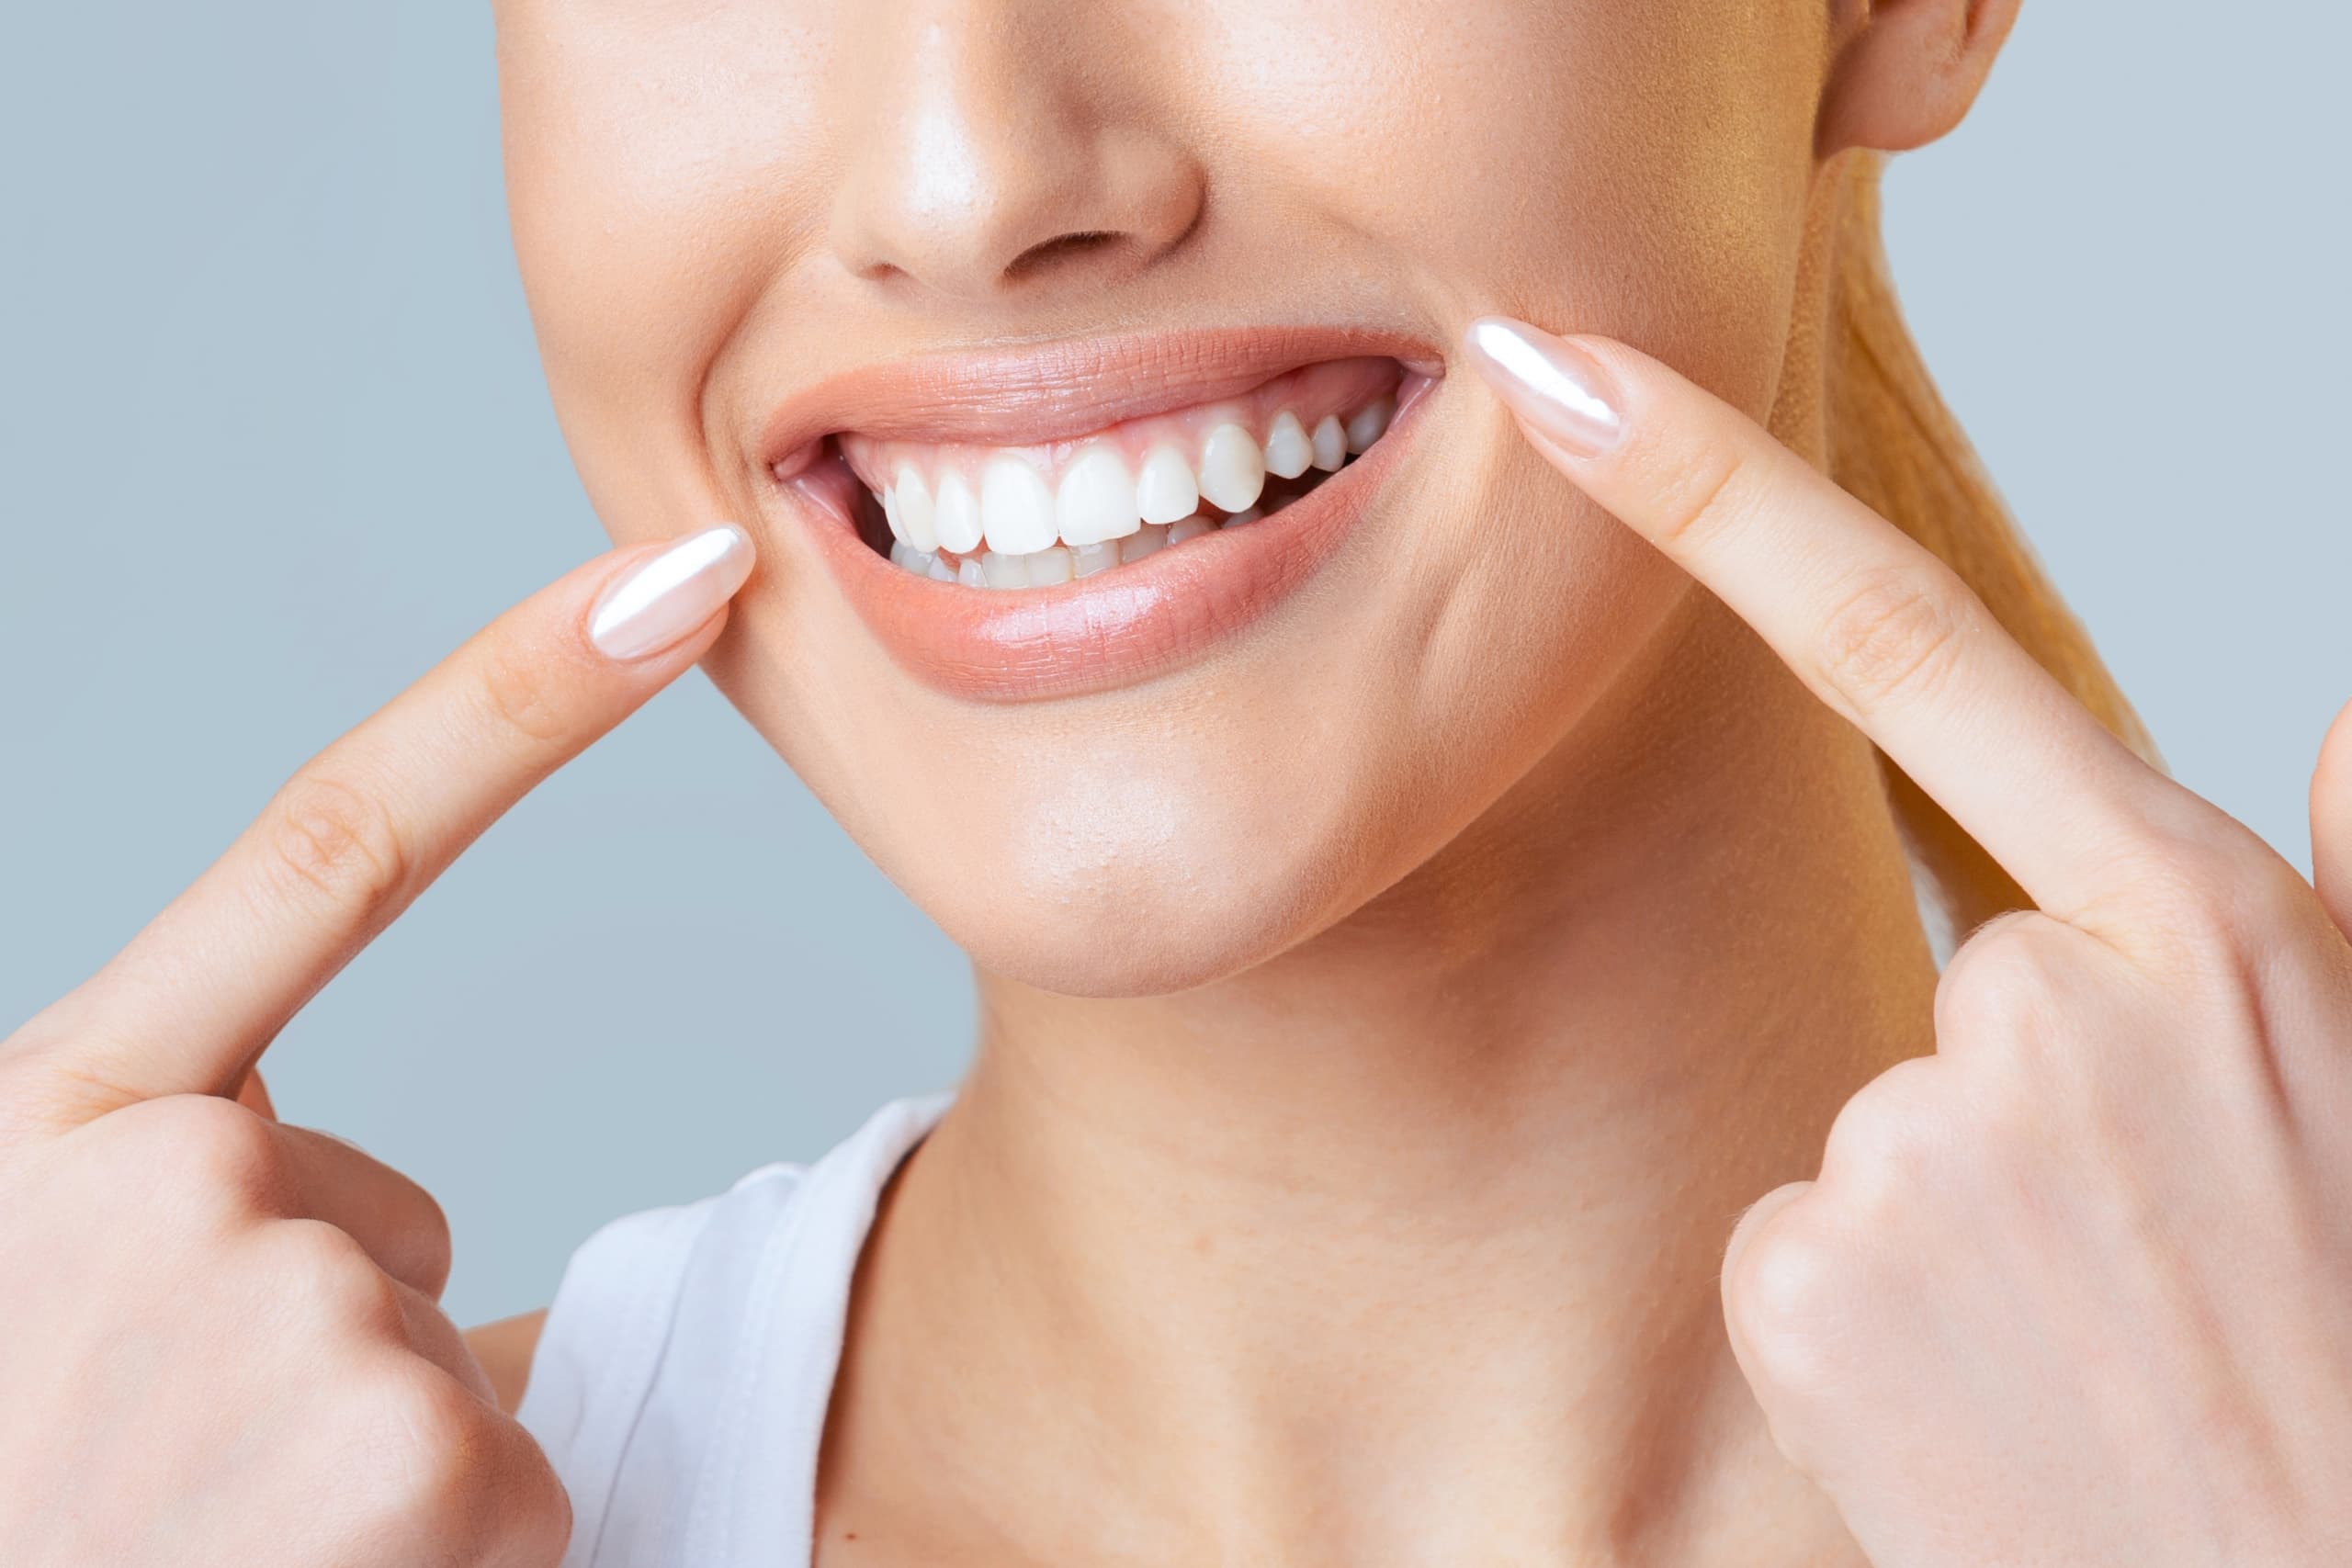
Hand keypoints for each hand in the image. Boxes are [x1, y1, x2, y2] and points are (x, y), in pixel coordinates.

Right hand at [0, 525, 752, 1565]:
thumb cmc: (20, 1493)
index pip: (331, 842)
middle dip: (310, 1341)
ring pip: (425, 1343)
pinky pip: (498, 1469)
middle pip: (374, 1212)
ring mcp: (304, 1314)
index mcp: (61, 1113)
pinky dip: (433, 1546)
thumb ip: (178, 1197)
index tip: (682, 575)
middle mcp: (175, 1183)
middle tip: (153, 1479)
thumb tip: (371, 1224)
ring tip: (194, 1546)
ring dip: (354, 1456)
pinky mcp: (422, 1460)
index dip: (518, 696)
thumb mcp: (29, 1296)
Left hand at [1467, 318, 2351, 1564]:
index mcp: (2200, 926)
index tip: (1556, 372)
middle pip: (1939, 974)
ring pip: (1861, 1124)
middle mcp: (2049, 1005)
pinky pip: (1793, 1247)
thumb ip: (2349, 877)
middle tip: (2148, 1258)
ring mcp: (1920, 1143)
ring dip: (1950, 1223)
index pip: (1908, 642)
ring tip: (2092, 1342)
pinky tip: (1993, 1399)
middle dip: (2015, 1102)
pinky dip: (1867, 1319)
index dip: (1710, 488)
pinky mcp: (1812, 1281)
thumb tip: (2334, 720)